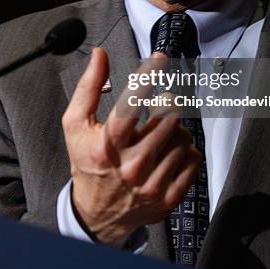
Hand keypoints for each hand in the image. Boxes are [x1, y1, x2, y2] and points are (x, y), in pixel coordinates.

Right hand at [62, 48, 201, 244]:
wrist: (96, 214)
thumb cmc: (87, 162)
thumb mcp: (76, 125)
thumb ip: (88, 87)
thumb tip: (99, 55)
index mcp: (107, 146)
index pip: (132, 104)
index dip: (148, 75)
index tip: (159, 57)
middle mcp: (132, 166)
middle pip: (167, 118)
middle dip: (165, 105)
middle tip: (158, 106)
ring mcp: (152, 184)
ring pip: (183, 136)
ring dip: (175, 128)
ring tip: (159, 133)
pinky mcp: (169, 197)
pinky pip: (193, 158)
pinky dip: (186, 150)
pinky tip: (169, 151)